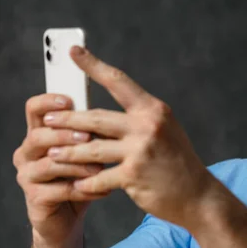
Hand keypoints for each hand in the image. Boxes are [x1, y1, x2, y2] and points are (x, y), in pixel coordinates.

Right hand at [13, 94, 107, 246]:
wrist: (67, 219)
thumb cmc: (78, 179)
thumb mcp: (85, 153)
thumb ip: (89, 134)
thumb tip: (113, 116)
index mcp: (37, 135)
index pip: (34, 110)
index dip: (48, 103)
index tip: (69, 101)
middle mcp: (26, 153)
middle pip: (38, 136)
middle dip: (66, 135)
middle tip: (90, 138)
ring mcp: (27, 176)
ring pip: (50, 164)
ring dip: (79, 165)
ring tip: (103, 168)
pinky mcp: (34, 198)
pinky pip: (60, 190)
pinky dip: (85, 189)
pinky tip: (105, 190)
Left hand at [43, 46, 217, 229]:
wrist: (198, 196)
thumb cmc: (177, 162)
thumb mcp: (164, 131)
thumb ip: (136, 120)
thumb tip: (96, 116)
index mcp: (153, 110)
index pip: (118, 81)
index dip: (93, 65)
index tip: (73, 51)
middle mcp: (147, 126)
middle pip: (95, 117)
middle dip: (67, 119)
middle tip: (48, 120)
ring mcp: (140, 151)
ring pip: (91, 148)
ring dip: (68, 153)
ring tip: (52, 154)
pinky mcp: (133, 176)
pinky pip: (98, 178)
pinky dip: (85, 184)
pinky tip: (77, 186)